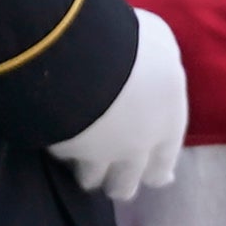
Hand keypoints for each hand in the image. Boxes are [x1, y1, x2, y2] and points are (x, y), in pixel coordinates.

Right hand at [45, 11, 189, 204]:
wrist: (84, 51)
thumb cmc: (130, 39)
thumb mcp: (157, 40)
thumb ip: (159, 64)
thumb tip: (155, 67)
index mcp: (167, 122)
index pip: (163, 164)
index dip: (157, 171)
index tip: (153, 175)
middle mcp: (136, 147)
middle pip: (126, 185)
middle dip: (120, 182)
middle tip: (112, 176)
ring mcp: (98, 153)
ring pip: (91, 181)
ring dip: (88, 173)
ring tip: (80, 163)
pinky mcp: (64, 149)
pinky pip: (63, 160)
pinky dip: (62, 153)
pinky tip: (58, 141)